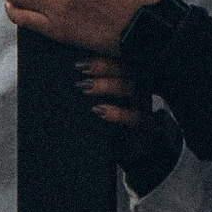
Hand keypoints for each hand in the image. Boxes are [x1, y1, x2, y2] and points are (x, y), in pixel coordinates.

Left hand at [80, 54, 181, 192]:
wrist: (133, 153)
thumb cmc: (113, 124)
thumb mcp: (101, 104)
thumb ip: (90, 88)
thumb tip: (65, 74)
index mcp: (129, 78)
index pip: (119, 60)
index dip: (101, 57)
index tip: (80, 60)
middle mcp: (140, 88)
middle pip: (127, 68)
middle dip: (104, 66)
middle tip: (80, 68)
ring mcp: (144, 106)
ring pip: (132, 88)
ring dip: (109, 85)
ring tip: (85, 87)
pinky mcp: (146, 126)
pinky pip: (135, 116)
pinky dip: (118, 112)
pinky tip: (100, 111)